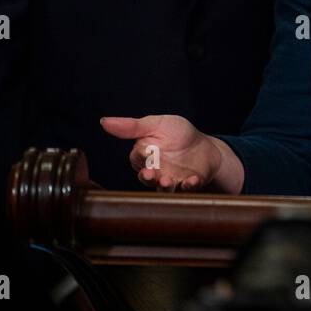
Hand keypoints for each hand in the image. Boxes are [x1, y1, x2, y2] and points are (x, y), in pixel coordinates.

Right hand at [100, 115, 240, 192]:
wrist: (206, 147)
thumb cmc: (178, 134)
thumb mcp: (156, 124)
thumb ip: (132, 126)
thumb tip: (104, 121)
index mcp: (145, 157)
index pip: (138, 158)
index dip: (141, 156)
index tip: (146, 152)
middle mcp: (155, 172)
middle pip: (147, 178)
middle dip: (148, 177)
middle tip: (151, 174)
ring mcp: (171, 181)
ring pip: (163, 188)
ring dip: (165, 186)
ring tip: (168, 181)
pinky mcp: (188, 185)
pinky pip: (186, 189)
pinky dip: (189, 186)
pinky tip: (191, 180)